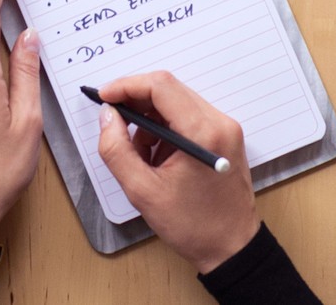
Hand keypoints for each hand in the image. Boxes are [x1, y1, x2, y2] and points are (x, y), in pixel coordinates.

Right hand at [94, 71, 258, 274]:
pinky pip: (188, 118)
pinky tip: (157, 159)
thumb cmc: (193, 226)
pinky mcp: (224, 137)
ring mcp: (225, 129)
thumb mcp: (142, 191)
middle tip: (113, 122)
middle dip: (136, 102)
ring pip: (177, 103)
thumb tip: (107, 116)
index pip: (161, 86)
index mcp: (203, 132)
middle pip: (169, 90)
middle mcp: (219, 122)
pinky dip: (166, 130)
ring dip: (150, 120)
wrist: (232, 249)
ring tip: (140, 156)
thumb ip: (117, 149)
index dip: (127, 86)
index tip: (104, 98)